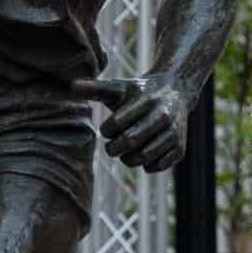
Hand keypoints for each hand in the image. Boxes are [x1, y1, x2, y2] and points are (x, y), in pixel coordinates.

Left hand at [72, 74, 190, 172]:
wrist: (175, 92)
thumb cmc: (138, 93)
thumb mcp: (118, 88)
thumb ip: (94, 89)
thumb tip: (71, 86)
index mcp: (146, 100)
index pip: (117, 123)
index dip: (107, 130)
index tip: (107, 129)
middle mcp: (163, 116)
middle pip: (129, 142)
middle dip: (114, 148)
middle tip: (111, 146)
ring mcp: (173, 134)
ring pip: (143, 157)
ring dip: (128, 159)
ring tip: (125, 150)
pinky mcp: (180, 149)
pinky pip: (156, 167)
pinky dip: (145, 165)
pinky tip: (142, 154)